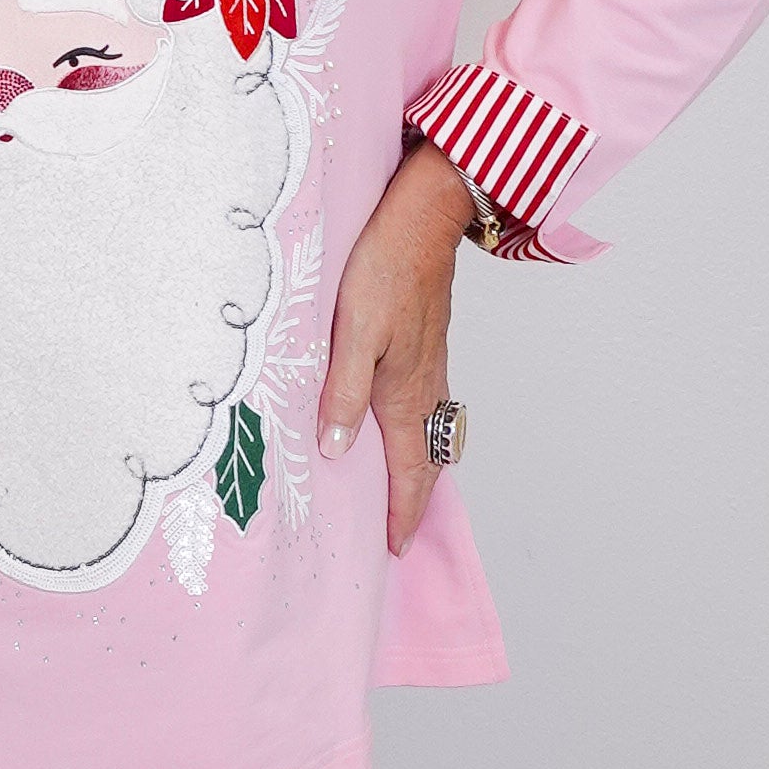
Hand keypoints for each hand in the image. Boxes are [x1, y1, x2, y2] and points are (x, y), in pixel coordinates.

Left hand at [319, 140, 470, 557]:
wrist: (422, 219)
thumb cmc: (384, 269)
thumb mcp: (353, 334)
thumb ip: (343, 393)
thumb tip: (337, 452)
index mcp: (405, 393)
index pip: (408, 472)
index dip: (401, 513)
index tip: (394, 548)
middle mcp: (426, 387)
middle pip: (426, 461)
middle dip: (416, 502)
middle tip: (401, 534)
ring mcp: (431, 366)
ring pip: (431, 434)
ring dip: (421, 470)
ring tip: (406, 494)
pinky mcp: (429, 345)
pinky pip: (430, 407)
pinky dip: (421, 435)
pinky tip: (405, 428)